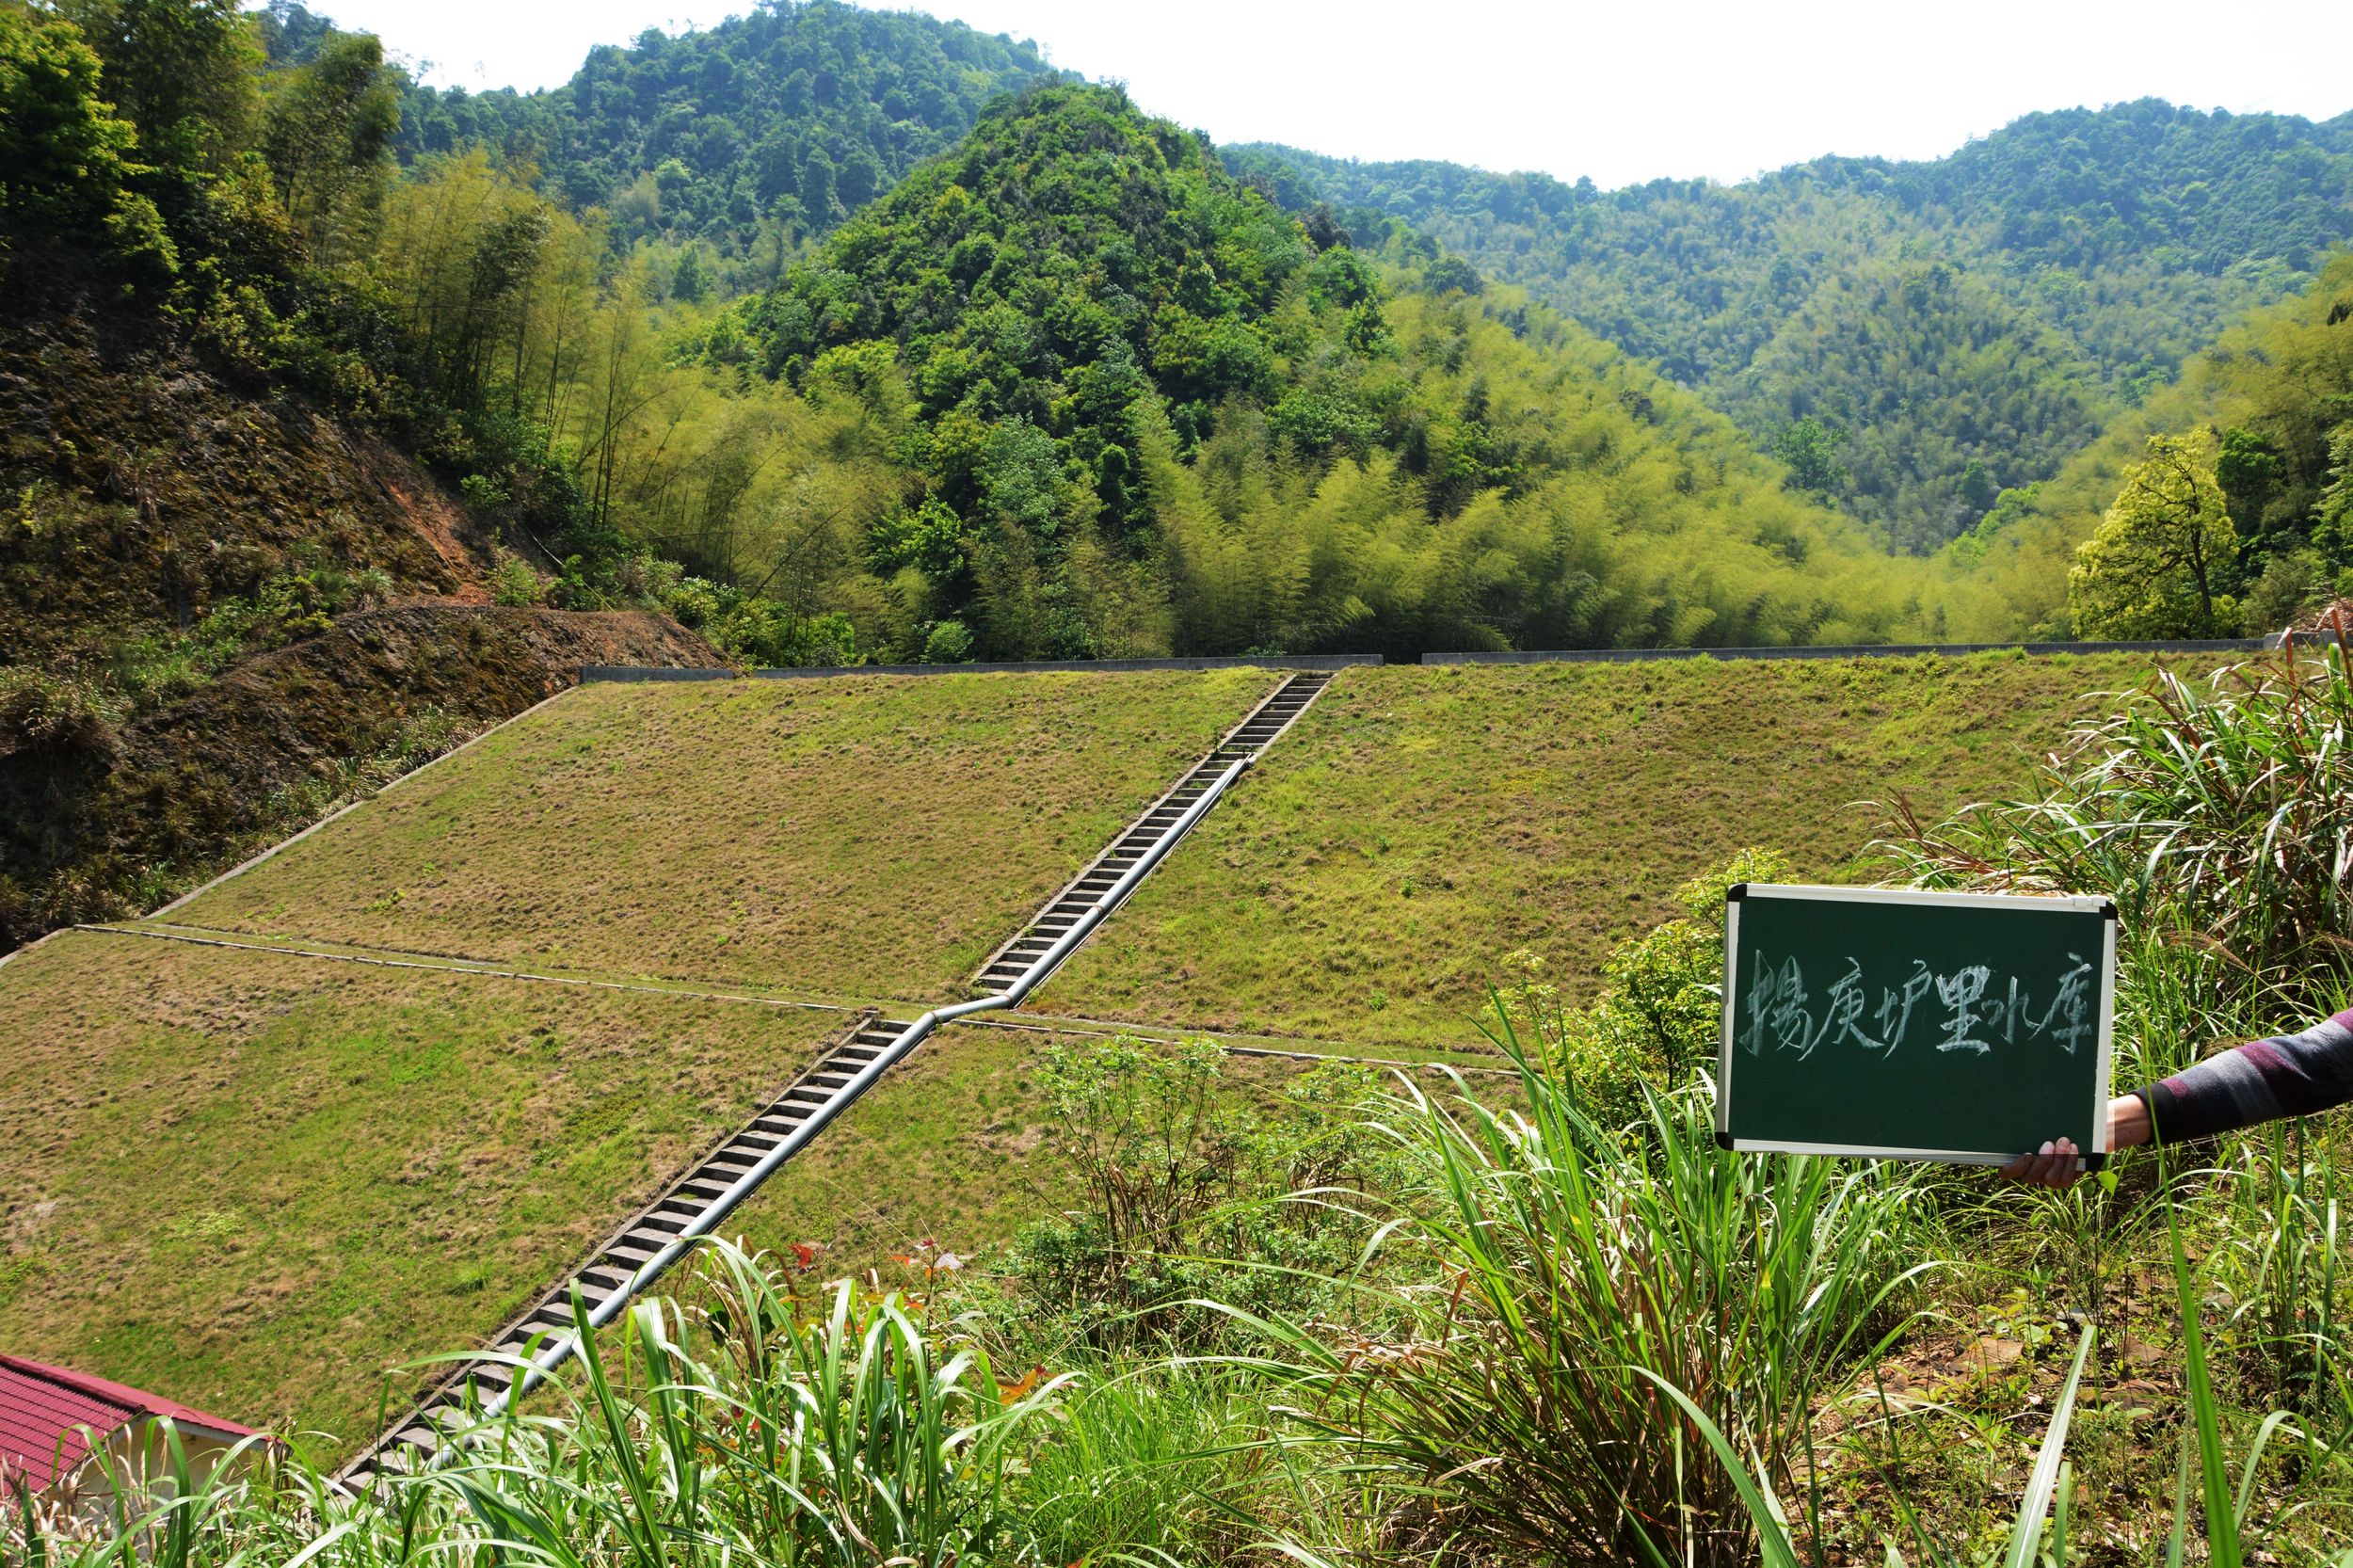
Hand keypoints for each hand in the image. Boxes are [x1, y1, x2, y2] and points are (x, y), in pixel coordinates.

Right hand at [1998, 1095, 2151, 1187]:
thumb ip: (2026, 1123)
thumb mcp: (2037, 1123)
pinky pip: (2067, 1177)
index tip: (2028, 1153)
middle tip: (2049, 1143)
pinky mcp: (2064, 1180)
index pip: (2007, 1172)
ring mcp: (2047, 1179)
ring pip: (2050, 1179)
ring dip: (2059, 1159)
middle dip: (2042, 1160)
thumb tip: (2013, 1107)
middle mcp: (2031, 1174)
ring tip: (2064, 1141)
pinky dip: (2071, 1161)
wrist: (2074, 1132)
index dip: (2015, 1167)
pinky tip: (2073, 1147)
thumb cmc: (2049, 1125)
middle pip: (2030, 1178)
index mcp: (2017, 1161)